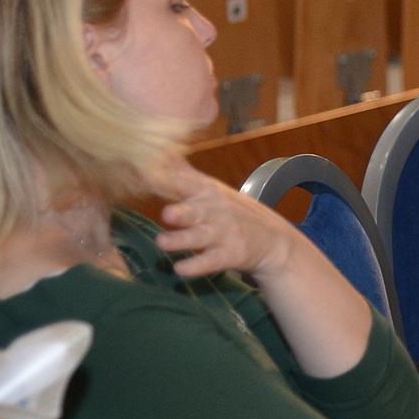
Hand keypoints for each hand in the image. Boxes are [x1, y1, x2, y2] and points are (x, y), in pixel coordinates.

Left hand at [152, 160, 306, 285]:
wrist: (273, 239)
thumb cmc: (232, 212)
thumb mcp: (212, 189)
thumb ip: (183, 174)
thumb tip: (159, 149)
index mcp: (207, 192)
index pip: (185, 182)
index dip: (166, 179)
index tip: (145, 173)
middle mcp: (214, 211)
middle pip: (195, 210)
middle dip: (181, 212)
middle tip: (166, 214)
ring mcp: (223, 234)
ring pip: (199, 236)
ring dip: (181, 240)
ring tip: (162, 242)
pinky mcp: (230, 255)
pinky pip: (210, 261)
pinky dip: (196, 266)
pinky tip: (181, 269)